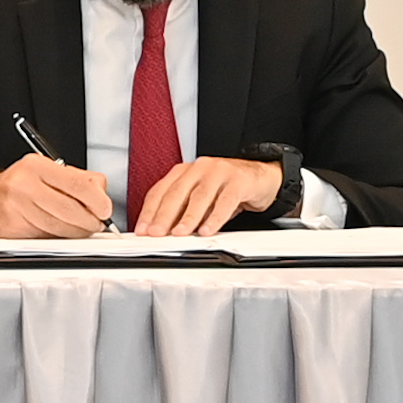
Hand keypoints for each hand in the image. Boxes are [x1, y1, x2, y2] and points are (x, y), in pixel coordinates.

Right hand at [0, 153, 112, 241]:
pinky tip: (61, 231)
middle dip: (90, 221)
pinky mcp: (14, 227)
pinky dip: (60, 238)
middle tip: (97, 223)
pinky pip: (47, 237)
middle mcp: (25, 184)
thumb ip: (78, 179)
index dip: (97, 201)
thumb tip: (101, 195)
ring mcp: (17, 207)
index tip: (105, 210)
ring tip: (81, 228)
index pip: (77, 184)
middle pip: (71, 210)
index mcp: (36, 166)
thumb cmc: (18, 186)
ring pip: (61, 227)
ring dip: (78, 232)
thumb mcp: (47, 171)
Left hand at [132, 153, 289, 238]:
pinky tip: (208, 230)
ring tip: (179, 233)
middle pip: (176, 193)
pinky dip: (215, 218)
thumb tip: (162, 232)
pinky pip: (225, 201)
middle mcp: (199, 168)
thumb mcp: (201, 198)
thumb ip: (182, 210)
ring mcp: (219, 172)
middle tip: (156, 233)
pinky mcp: (238, 181)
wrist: (260, 177)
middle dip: (163, 215)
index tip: (142, 229)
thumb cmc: (226, 188)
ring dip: (188, 218)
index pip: (160, 190)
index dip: (149, 211)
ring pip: (199, 196)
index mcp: (184, 172)